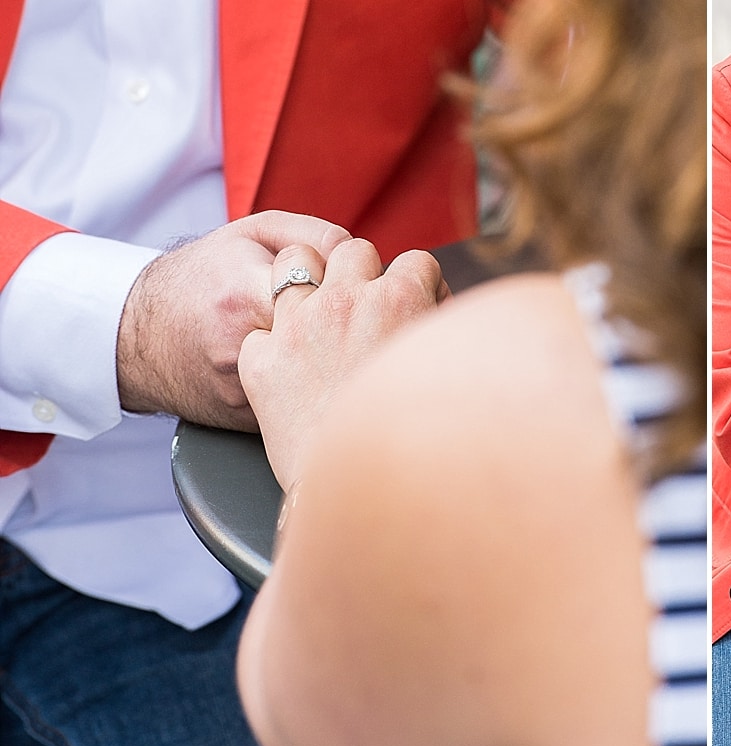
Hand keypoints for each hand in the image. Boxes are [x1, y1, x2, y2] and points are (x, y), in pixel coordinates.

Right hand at [116, 212, 352, 429]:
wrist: (139, 336)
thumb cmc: (204, 277)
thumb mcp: (252, 234)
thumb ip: (312, 234)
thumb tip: (360, 255)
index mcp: (247, 296)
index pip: (335, 292)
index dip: (362, 288)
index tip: (364, 285)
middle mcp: (244, 349)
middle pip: (337, 342)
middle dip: (361, 329)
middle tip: (364, 318)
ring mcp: (246, 393)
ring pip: (327, 381)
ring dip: (345, 363)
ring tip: (339, 344)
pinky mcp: (250, 424)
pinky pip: (306, 409)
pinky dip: (321, 392)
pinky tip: (316, 375)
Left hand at [238, 238, 447, 489]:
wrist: (363, 495)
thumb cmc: (421, 443)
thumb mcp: (454, 374)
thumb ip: (453, 335)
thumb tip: (456, 317)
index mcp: (401, 300)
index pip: (417, 261)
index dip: (420, 286)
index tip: (417, 312)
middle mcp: (346, 301)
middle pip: (354, 250)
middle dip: (363, 274)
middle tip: (366, 313)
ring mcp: (297, 326)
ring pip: (293, 263)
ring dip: (308, 283)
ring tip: (317, 318)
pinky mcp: (260, 361)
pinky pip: (259, 329)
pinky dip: (271, 347)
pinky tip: (288, 372)